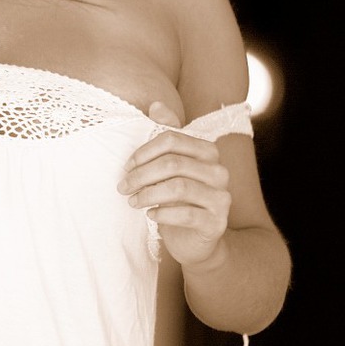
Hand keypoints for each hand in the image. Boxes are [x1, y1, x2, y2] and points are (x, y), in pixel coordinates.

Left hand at [117, 101, 231, 268]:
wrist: (196, 241)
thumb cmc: (179, 200)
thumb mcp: (171, 167)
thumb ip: (167, 135)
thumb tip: (156, 105)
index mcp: (208, 152)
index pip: (172, 139)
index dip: (144, 151)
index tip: (126, 167)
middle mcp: (219, 171)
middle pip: (173, 163)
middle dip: (141, 175)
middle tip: (123, 187)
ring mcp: (221, 197)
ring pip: (178, 187)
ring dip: (148, 194)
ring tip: (133, 201)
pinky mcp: (216, 222)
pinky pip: (186, 214)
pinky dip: (162, 213)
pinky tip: (151, 215)